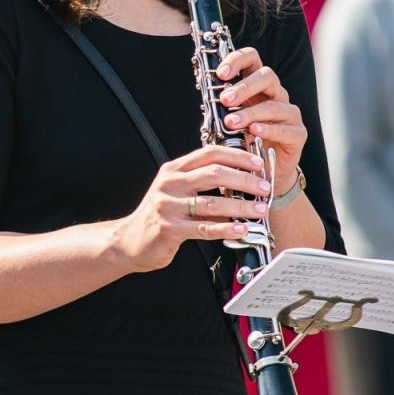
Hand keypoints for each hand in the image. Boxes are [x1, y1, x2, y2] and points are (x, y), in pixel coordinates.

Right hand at [106, 144, 272, 272]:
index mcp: (174, 169)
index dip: (237, 156)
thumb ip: (202, 182)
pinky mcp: (169, 228)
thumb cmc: (159, 215)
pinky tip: (242, 229)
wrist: (129, 241)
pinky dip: (226, 228)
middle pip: (214, 173)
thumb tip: (241, 180)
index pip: (209, 153)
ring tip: (259, 210)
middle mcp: (170, 183)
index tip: (257, 164)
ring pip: (212, 202)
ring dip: (241, 206)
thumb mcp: (177, 190)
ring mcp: (168, 206)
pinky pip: (204, 228)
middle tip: (264, 188)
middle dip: (244, 180)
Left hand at [213, 46, 307, 188]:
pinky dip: (268, 129)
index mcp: (258, 85)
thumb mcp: (230, 120)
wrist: (264, 172)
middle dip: (244, 87)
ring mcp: (290, 113)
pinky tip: (254, 131)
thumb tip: (207, 92)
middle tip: (225, 100)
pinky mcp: (298, 133)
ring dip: (250, 113)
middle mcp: (277, 94)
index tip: (220, 73)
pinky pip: (285, 128)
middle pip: (266, 76)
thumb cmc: (245, 141)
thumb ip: (223, 106)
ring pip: (273, 105)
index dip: (237, 60)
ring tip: (231, 122)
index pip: (252, 59)